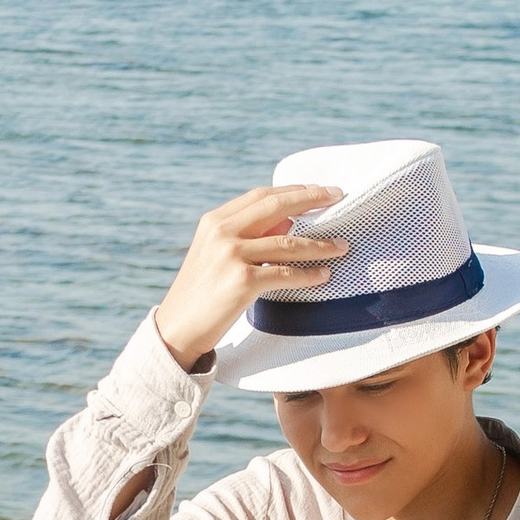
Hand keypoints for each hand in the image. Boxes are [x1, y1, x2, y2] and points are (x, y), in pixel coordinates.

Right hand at [154, 185, 346, 367]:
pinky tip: (323, 275)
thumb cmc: (201, 294)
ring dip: (320, 244)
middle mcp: (221, 232)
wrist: (177, 329)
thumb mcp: (216, 255)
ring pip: (288, 243)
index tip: (318, 190)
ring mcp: (231, 256)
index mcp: (214, 221)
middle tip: (337, 198)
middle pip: (276, 206)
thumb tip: (290, 222)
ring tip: (342, 246)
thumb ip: (248, 236)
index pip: (261, 196)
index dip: (293, 190)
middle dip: (312, 199)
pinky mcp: (242, 282)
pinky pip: (286, 273)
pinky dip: (308, 274)